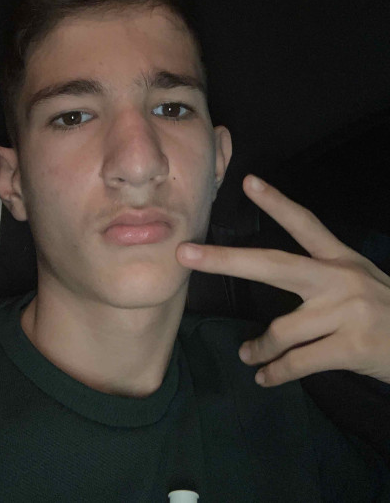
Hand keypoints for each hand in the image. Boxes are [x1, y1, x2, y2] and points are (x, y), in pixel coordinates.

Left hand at [176, 174, 389, 386]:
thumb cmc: (386, 313)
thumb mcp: (360, 283)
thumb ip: (322, 279)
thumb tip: (273, 287)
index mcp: (341, 260)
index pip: (305, 224)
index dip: (277, 202)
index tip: (247, 182)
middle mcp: (341, 279)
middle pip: (274, 264)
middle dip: (227, 259)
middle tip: (186, 254)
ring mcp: (346, 312)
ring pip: (282, 329)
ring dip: (259, 346)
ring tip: (247, 354)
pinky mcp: (352, 346)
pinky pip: (299, 361)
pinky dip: (276, 371)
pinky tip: (264, 376)